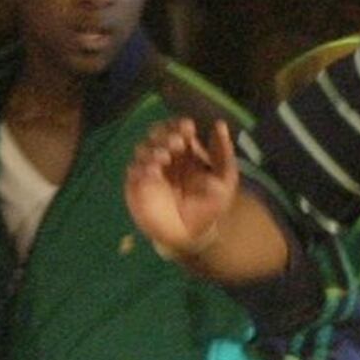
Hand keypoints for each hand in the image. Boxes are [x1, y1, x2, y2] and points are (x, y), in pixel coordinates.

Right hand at [124, 116, 244, 259]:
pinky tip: (153, 171)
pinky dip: (141, 169)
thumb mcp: (225, 179)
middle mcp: (165, 156)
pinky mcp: (138, 187)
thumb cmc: (210, 205)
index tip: (188, 127)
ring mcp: (150, 170)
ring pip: (143, 150)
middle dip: (165, 135)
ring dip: (152, 150)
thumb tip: (220, 124)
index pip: (177, 128)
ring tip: (164, 157)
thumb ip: (223, 152)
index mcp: (185, 150)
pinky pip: (134, 173)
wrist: (196, 235)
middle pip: (157, 135)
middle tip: (177, 142)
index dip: (180, 125)